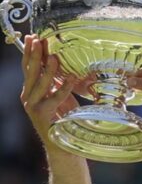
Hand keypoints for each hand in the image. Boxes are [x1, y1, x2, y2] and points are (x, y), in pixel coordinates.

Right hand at [19, 35, 78, 151]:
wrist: (62, 146)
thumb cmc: (63, 119)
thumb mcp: (60, 96)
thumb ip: (56, 82)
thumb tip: (60, 62)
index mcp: (30, 91)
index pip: (28, 68)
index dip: (29, 52)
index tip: (33, 37)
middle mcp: (28, 97)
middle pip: (30, 72)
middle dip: (34, 55)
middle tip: (38, 40)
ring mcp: (33, 107)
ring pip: (39, 84)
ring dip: (48, 70)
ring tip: (55, 57)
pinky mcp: (43, 115)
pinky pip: (54, 99)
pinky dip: (63, 88)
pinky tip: (71, 78)